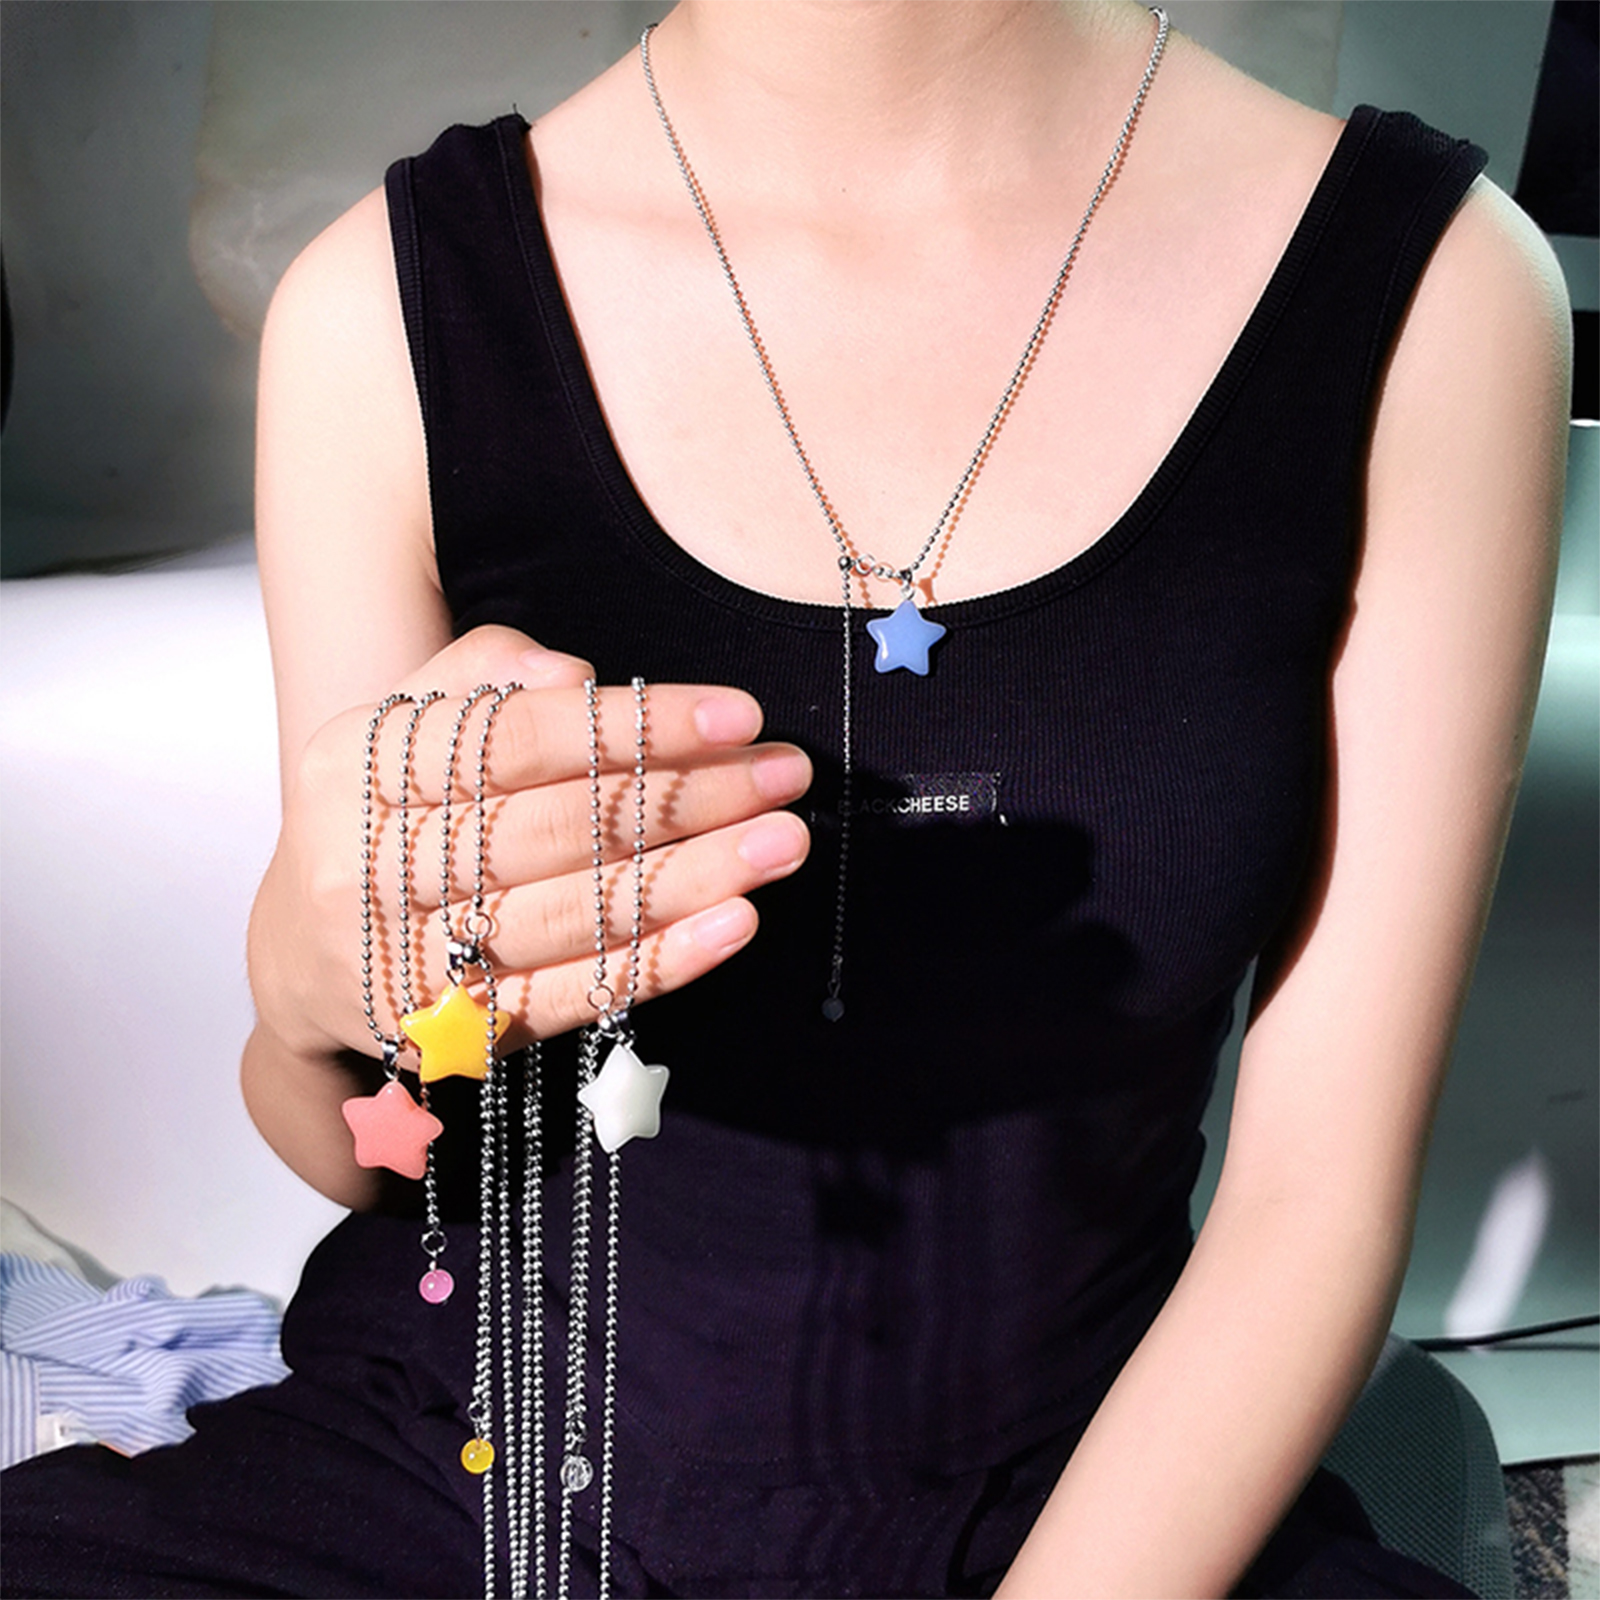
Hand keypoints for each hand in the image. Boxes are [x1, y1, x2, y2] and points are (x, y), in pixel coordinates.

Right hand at [249, 625, 811, 1067]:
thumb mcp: (406, 725)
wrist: (303, 955)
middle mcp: (364, 866)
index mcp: (356, 767)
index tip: (737, 714)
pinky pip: (570, 997)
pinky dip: (657, 962)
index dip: (633, 724)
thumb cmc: (387, 817)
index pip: (515, 737)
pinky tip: (735, 925)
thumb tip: (572, 670)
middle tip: (785, 776)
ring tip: (781, 843)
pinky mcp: (450, 1037)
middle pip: (554, 826)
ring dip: (692, 877)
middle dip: (685, 797)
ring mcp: (406, 961)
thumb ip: (481, 676)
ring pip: (572, 914)